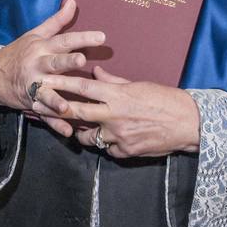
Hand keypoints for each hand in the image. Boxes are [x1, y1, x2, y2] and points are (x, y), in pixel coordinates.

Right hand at [0, 0, 104, 137]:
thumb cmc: (18, 52)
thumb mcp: (35, 34)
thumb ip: (57, 21)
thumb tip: (73, 2)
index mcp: (41, 48)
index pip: (64, 40)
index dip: (82, 38)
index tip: (101, 36)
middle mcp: (37, 66)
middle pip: (54, 63)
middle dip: (67, 63)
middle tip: (81, 60)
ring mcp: (33, 86)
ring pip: (47, 93)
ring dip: (57, 100)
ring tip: (67, 106)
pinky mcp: (32, 103)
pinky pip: (44, 115)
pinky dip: (55, 124)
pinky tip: (68, 132)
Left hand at [35, 66, 199, 157]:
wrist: (187, 123)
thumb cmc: (165, 99)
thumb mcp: (139, 84)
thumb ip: (114, 81)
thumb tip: (96, 73)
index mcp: (117, 95)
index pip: (82, 88)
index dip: (60, 83)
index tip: (44, 79)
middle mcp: (113, 116)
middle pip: (76, 112)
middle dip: (55, 108)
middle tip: (39, 105)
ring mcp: (118, 136)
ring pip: (87, 136)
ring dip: (79, 132)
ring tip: (73, 128)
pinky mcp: (125, 152)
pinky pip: (107, 149)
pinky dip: (105, 144)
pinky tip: (106, 140)